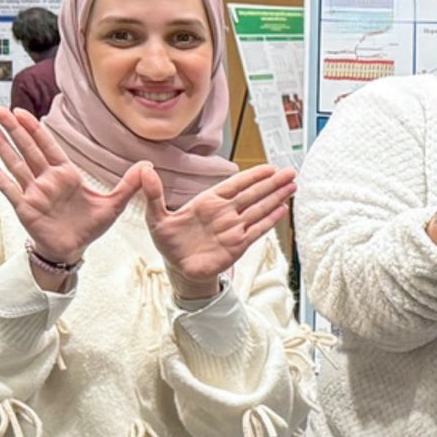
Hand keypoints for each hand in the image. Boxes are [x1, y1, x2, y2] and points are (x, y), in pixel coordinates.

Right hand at [0, 107, 144, 270]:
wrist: (73, 249)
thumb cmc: (89, 226)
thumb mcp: (113, 205)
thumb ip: (128, 186)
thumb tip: (147, 167)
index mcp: (66, 175)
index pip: (48, 146)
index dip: (35, 129)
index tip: (23, 112)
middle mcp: (47, 179)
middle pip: (28, 149)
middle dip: (14, 129)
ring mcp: (33, 192)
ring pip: (15, 163)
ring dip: (1, 145)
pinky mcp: (24, 207)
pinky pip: (8, 187)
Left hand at [141, 162, 296, 298]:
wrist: (179, 268)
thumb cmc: (169, 243)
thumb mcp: (157, 218)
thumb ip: (154, 194)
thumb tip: (144, 170)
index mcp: (208, 202)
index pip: (234, 185)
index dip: (252, 176)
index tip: (268, 167)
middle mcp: (225, 213)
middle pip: (253, 194)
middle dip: (272, 183)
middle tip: (289, 172)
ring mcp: (234, 228)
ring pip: (259, 209)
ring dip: (276, 198)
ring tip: (292, 187)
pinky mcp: (238, 245)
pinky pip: (257, 230)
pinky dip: (270, 220)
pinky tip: (282, 210)